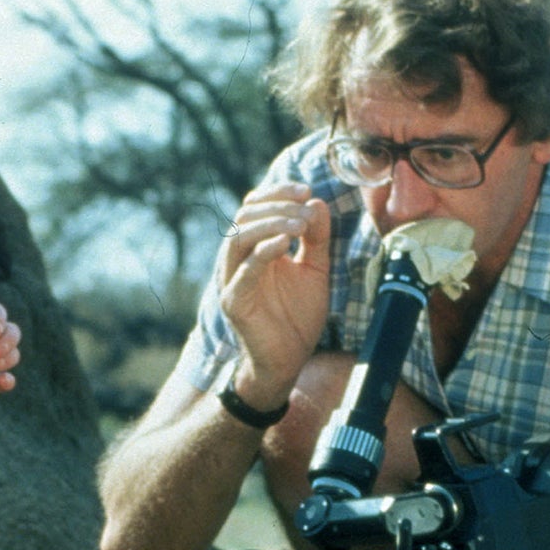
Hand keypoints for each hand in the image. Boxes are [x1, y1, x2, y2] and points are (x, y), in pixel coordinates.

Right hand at [217, 183, 331, 404]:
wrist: (289, 360)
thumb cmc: (298, 316)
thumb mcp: (315, 269)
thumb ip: (317, 238)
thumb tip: (316, 203)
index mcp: (255, 248)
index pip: (256, 207)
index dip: (278, 192)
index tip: (306, 189)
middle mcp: (239, 259)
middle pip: (244, 215)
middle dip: (276, 204)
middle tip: (305, 205)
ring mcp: (232, 280)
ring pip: (238, 237)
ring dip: (270, 223)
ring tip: (300, 224)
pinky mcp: (234, 302)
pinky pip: (244, 271)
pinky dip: (263, 251)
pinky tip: (285, 243)